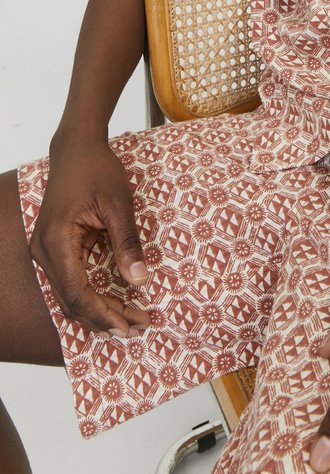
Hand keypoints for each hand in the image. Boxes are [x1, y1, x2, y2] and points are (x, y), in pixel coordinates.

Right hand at [28, 132, 150, 336]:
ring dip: (101, 309)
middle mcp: (45, 251)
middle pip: (72, 300)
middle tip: (140, 326)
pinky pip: (74, 281)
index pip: (76, 292)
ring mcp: (48, 252)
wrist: (77, 148)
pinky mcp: (57, 249)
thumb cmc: (97, 169)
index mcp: (57, 240)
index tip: (128, 326)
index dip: (102, 314)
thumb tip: (139, 280)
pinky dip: (95, 294)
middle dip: (105, 317)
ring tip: (134, 318)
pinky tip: (118, 301)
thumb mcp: (119, 203)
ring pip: (71, 295)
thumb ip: (127, 242)